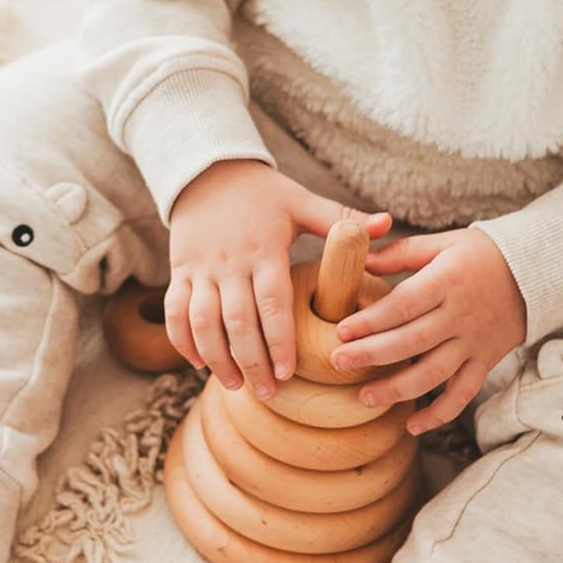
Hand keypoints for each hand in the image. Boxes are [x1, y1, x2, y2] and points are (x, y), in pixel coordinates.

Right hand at [166, 160, 390, 398]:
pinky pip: (175, 311)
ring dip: (216, 357)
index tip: (290, 374)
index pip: (272, 303)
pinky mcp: (180, 271)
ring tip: (236, 385)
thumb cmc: (263, 192)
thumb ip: (341, 219)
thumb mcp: (302, 201)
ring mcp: (200, 268)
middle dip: (251, 361)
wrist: (207, 169)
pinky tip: (199, 364)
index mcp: (264, 249)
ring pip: (202, 321)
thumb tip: (387, 223)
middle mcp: (230, 262)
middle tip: (269, 393)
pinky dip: (183, 341)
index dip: (279, 341)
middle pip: (236, 321)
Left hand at [330, 228, 526, 434]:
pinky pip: (462, 393)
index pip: (404, 305)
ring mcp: (474, 342)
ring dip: (398, 389)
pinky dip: (439, 414)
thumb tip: (359, 259)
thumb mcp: (443, 243)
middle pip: (412, 341)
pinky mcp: (485, 362)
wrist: (535, 272)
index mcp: (447, 281)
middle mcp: (461, 315)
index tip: (342, 332)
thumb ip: (401, 253)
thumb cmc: (480, 254)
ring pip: (434, 373)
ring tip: (364, 397)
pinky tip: (413, 426)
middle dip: (372, 355)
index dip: (372, 320)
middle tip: (338, 363)